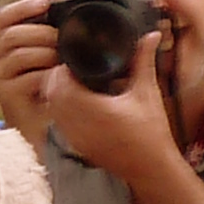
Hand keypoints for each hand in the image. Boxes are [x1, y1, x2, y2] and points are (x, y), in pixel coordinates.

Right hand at [0, 0, 61, 147]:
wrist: (43, 122)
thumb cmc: (45, 82)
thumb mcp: (47, 48)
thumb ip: (50, 22)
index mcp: (0, 42)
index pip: (3, 17)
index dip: (23, 7)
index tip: (46, 4)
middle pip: (12, 34)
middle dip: (42, 33)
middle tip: (63, 39)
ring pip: (20, 53)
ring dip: (47, 53)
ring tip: (63, 59)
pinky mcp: (7, 96)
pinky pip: (28, 77)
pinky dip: (48, 75)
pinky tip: (58, 77)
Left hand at [34, 30, 179, 197]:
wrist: (151, 169)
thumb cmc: (151, 132)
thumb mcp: (147, 93)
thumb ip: (144, 61)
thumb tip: (151, 34)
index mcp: (93, 109)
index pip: (61, 82)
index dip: (63, 67)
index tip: (74, 57)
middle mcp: (78, 125)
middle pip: (51, 94)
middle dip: (57, 78)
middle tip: (71, 66)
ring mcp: (75, 137)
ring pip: (52, 109)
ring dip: (57, 94)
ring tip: (72, 81)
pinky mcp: (76, 146)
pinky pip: (59, 122)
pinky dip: (61, 109)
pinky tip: (75, 102)